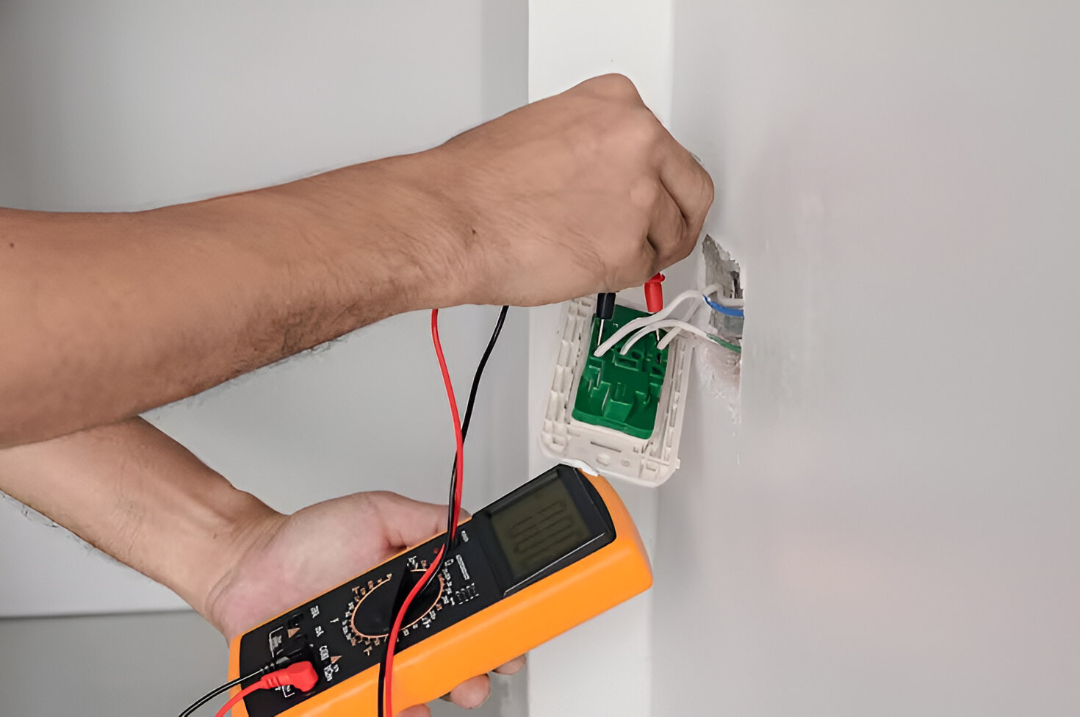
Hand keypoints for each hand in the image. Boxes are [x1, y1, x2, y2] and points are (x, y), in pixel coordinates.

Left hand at [203, 491, 523, 714]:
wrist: (248, 569)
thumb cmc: (308, 541)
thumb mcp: (377, 514)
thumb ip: (425, 521)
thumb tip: (470, 527)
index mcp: (418, 590)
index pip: (470, 614)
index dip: (497, 630)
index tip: (511, 638)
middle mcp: (401, 628)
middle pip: (454, 661)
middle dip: (475, 672)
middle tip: (477, 672)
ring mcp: (375, 659)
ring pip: (420, 690)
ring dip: (438, 695)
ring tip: (442, 691)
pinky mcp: (346, 684)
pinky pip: (374, 708)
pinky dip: (392, 713)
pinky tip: (401, 709)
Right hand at [413, 73, 713, 305]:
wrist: (450, 220)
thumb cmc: (476, 182)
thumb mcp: (544, 128)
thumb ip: (591, 146)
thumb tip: (606, 178)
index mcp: (618, 102)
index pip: (667, 146)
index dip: (658, 179)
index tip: (653, 193)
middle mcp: (639, 142)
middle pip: (690, 190)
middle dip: (675, 218)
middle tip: (659, 237)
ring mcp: (639, 197)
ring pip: (672, 236)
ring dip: (644, 251)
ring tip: (598, 251)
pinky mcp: (628, 250)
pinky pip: (645, 271)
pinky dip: (621, 276)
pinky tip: (587, 265)